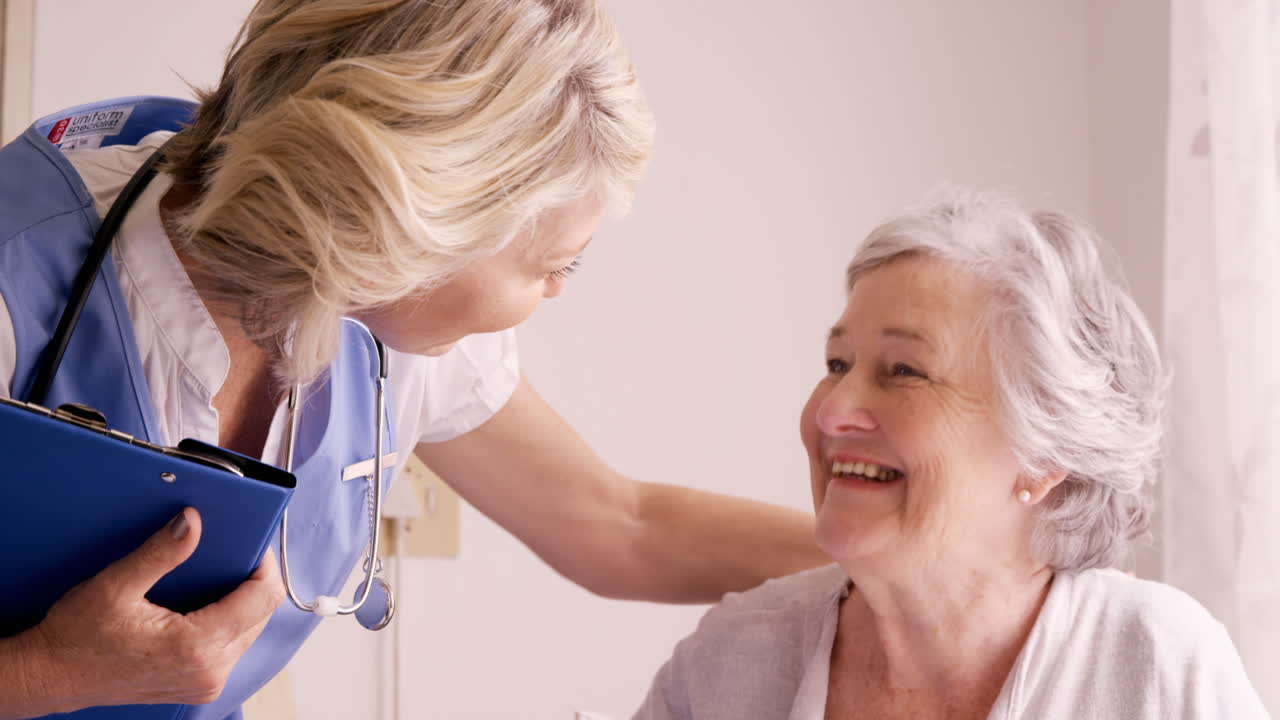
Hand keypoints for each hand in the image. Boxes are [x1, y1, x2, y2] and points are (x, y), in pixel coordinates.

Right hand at [18, 507, 284, 711]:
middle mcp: (210, 670)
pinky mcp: (199, 686)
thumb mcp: (115, 586)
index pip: (262, 597)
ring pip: (252, 630)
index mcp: (197, 646)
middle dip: (254, 579)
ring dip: (243, 601)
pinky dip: (230, 622)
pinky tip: (209, 603)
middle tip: (234, 553)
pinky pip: (233, 647)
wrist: (51, 676)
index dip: (263, 564)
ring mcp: (206, 683)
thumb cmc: (76, 637)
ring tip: (220, 575)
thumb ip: (161, 552)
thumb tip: (193, 521)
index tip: (251, 542)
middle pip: (263, 613)